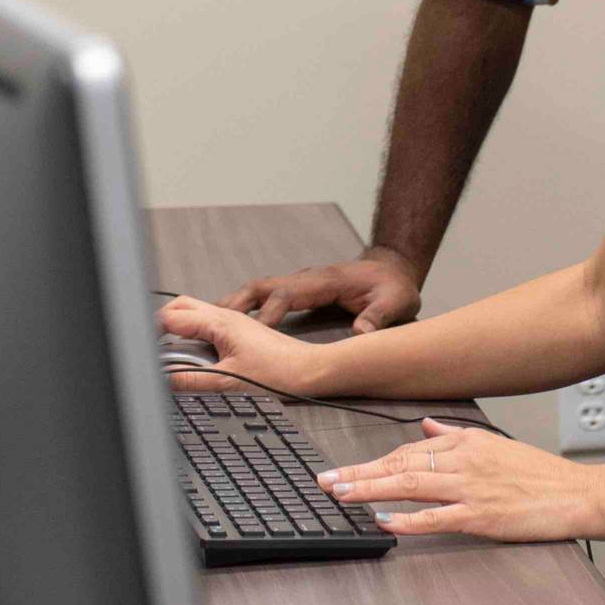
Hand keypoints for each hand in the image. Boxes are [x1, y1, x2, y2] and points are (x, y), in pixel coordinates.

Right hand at [158, 296, 331, 397]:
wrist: (308, 370)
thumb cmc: (279, 372)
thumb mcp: (228, 381)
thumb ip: (191, 381)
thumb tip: (165, 380)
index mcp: (219, 322)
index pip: (172, 317)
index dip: (151, 332)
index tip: (142, 349)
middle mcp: (225, 316)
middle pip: (180, 307)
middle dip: (161, 323)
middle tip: (152, 347)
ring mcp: (232, 322)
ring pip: (194, 314)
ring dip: (178, 330)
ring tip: (171, 355)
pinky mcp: (239, 332)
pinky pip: (207, 325)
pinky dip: (193, 337)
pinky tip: (196, 357)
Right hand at [223, 248, 423, 333]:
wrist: (393, 271)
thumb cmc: (392, 286)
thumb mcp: (395, 302)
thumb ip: (378, 316)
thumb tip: (362, 332)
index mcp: (325, 281)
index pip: (289, 293)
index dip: (270, 311)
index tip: (254, 330)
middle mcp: (307, 279)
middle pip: (264, 286)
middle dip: (238, 302)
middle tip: (211, 318)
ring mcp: (301, 283)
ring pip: (260, 288)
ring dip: (236, 302)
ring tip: (209, 319)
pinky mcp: (299, 291)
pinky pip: (266, 295)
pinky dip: (246, 305)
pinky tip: (231, 320)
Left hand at [319, 416, 604, 543]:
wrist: (576, 494)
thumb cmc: (540, 474)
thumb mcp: (495, 444)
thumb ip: (455, 436)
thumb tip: (426, 428)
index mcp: (466, 442)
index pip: (407, 451)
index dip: (372, 461)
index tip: (344, 469)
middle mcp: (464, 460)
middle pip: (399, 465)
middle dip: (359, 473)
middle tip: (326, 480)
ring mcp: (471, 488)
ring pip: (409, 486)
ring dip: (370, 490)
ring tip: (341, 495)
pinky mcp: (481, 515)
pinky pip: (436, 518)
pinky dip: (407, 520)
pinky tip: (384, 521)